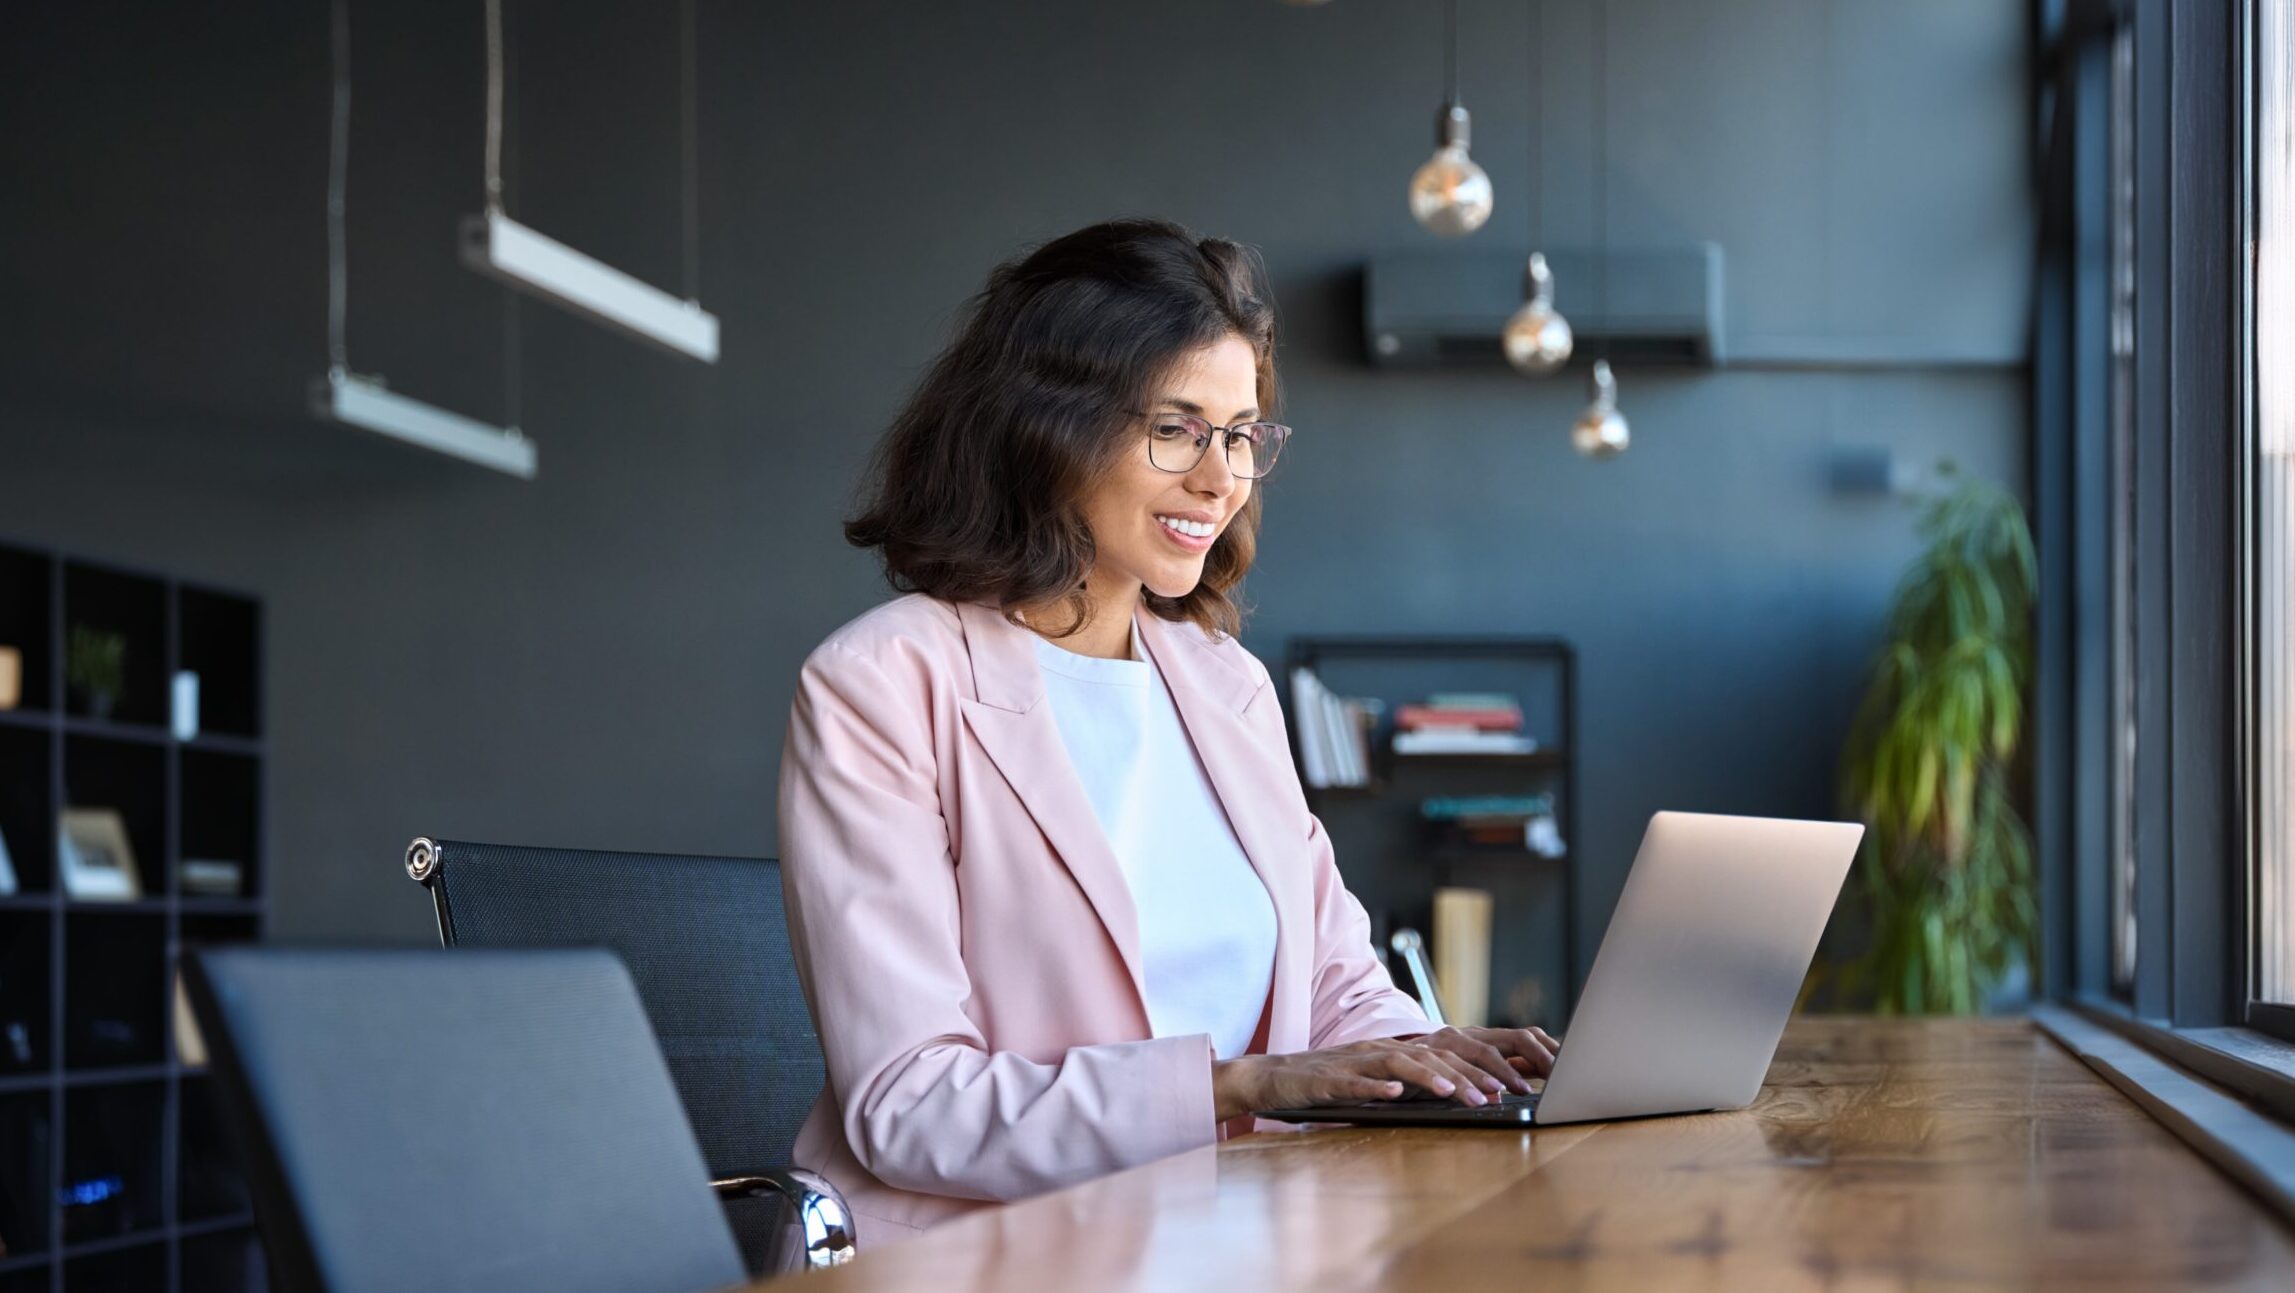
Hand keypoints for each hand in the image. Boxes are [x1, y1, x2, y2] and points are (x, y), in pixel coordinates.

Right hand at [1210, 1032, 1550, 1121]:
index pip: (1444, 1055)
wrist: (1271, 1077)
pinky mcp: (1327, 1079)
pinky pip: (1354, 1081)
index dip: (1478, 1067)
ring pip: (1398, 1064)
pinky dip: (1376, 1086)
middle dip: (1467, 1075)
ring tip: (1457, 1095)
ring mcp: (1352, 1062)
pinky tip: (1395, 1093)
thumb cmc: (1326, 1083)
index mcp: (1391, 1049)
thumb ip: (1409, 1082)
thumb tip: (1456, 1091)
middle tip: (1497, 1094)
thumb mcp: (1375, 1079)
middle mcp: (1377, 1049)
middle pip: (1430, 1056)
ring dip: (1430, 1078)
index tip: (1510, 1085)